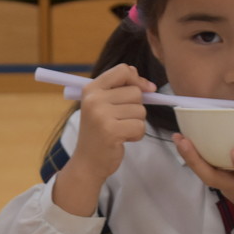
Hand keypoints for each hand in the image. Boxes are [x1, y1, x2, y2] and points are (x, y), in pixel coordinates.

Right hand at [53, 64, 155, 215]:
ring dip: (136, 123)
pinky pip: (140, 126)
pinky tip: (122, 139)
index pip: (123, 70)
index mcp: (91, 89)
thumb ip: (118, 88)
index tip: (146, 90)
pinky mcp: (111, 131)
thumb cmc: (99, 133)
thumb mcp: (102, 105)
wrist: (88, 162)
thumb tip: (140, 76)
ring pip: (141, 111)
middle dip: (136, 108)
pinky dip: (136, 135)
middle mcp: (94, 99)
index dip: (138, 79)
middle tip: (120, 120)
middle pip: (136, 92)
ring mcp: (101, 115)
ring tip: (120, 130)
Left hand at [176, 128, 233, 233]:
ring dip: (189, 158)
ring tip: (178, 138)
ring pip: (203, 175)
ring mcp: (227, 188)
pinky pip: (205, 173)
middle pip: (211, 177)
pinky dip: (194, 160)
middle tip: (183, 141)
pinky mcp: (222, 185)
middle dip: (196, 161)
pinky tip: (184, 142)